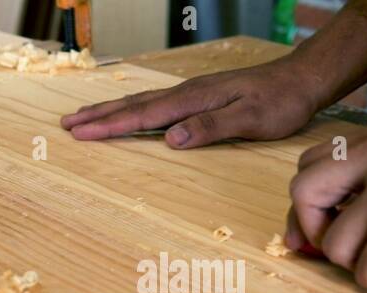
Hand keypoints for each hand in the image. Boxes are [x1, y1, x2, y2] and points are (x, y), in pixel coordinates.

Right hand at [60, 57, 320, 148]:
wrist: (300, 80)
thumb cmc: (280, 104)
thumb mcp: (250, 120)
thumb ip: (210, 128)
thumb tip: (171, 139)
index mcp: (194, 100)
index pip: (143, 116)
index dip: (110, 126)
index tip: (80, 132)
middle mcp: (187, 93)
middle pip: (134, 105)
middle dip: (98, 116)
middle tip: (66, 124)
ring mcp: (192, 93)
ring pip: (142, 102)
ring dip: (111, 110)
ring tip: (85, 116)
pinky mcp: (200, 96)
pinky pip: (156, 103)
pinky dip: (133, 108)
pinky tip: (129, 111)